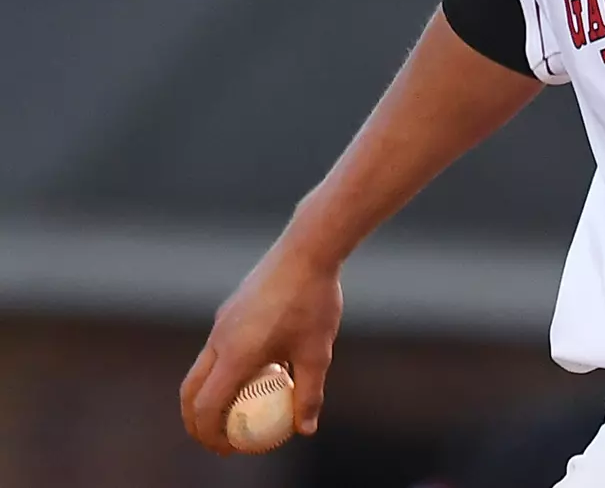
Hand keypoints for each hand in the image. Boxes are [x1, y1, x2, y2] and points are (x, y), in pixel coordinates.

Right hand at [180, 242, 342, 454]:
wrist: (307, 250)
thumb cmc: (314, 301)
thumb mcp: (317, 352)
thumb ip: (308, 392)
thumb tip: (305, 429)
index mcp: (235, 354)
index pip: (206, 406)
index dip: (210, 434)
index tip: (228, 449)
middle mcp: (219, 339)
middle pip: (191, 391)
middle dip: (196, 421)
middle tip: (219, 440)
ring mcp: (221, 323)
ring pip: (202, 369)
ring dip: (208, 394)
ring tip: (234, 411)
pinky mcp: (229, 310)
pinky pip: (217, 349)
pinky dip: (222, 370)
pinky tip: (255, 372)